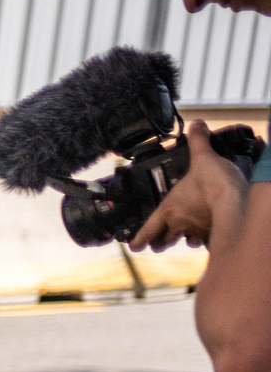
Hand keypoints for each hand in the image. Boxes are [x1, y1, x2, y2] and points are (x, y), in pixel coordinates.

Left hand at [130, 117, 245, 250]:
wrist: (237, 202)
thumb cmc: (216, 184)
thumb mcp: (204, 158)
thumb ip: (198, 141)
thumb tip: (196, 125)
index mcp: (169, 209)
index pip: (147, 230)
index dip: (139, 239)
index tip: (134, 246)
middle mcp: (179, 224)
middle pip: (163, 242)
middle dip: (160, 242)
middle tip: (158, 242)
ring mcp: (196, 231)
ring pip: (184, 243)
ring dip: (182, 240)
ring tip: (183, 238)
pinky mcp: (214, 234)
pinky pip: (205, 241)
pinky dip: (204, 239)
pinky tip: (206, 235)